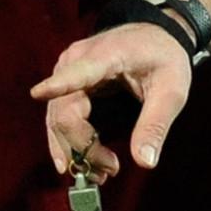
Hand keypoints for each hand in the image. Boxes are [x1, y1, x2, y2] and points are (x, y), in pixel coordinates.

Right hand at [35, 21, 194, 172]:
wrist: (155, 36)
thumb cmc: (164, 58)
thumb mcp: (172, 90)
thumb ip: (156, 124)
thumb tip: (145, 161)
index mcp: (106, 55)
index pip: (78, 72)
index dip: (57, 84)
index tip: (39, 92)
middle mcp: (76, 60)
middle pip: (65, 111)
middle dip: (83, 147)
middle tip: (109, 170)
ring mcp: (66, 71)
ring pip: (57, 118)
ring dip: (73, 150)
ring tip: (98, 174)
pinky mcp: (65, 82)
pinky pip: (59, 116)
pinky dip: (68, 141)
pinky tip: (79, 163)